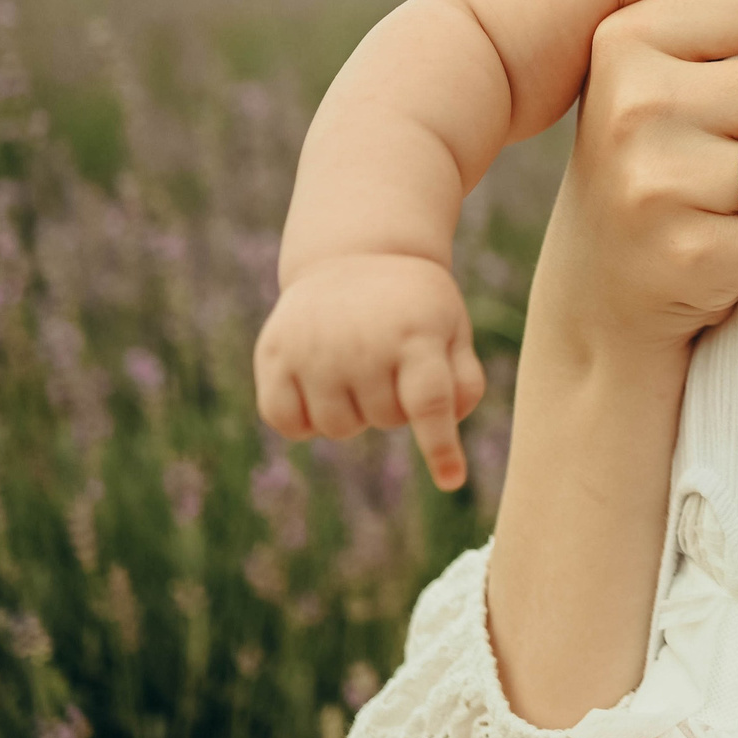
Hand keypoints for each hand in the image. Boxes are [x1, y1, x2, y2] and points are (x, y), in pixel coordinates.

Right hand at [255, 253, 485, 487]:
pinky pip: (286, 422)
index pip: (430, 402)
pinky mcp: (274, 354)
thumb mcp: (453, 330)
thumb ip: (464, 381)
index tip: (452, 481)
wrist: (356, 256)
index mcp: (416, 335)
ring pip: (336, 429)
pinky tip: (318, 388)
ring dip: (353, 414)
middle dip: (394, 407)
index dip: (441, 447)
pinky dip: (303, 421)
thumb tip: (449, 426)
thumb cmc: (415, 307)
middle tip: (392, 366)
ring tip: (357, 371)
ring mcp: (314, 349)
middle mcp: (362, 343)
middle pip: (384, 421)